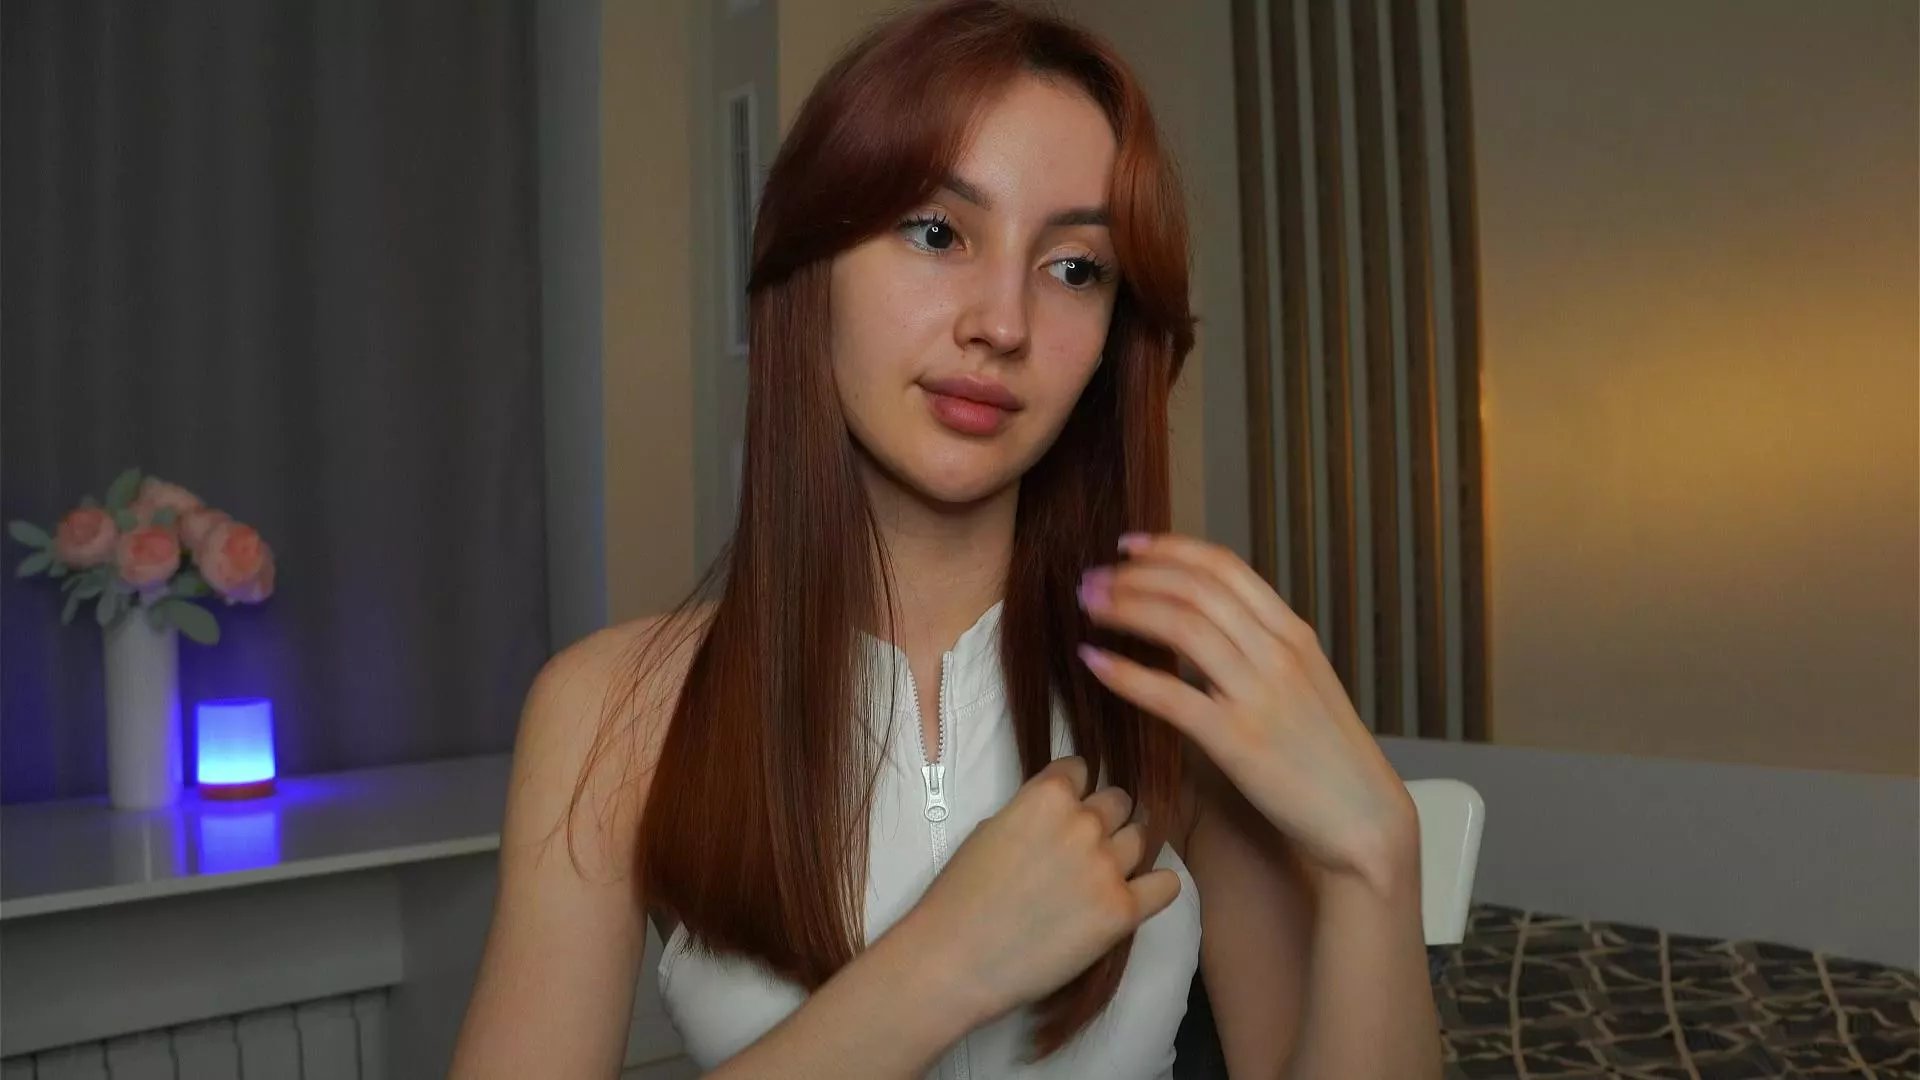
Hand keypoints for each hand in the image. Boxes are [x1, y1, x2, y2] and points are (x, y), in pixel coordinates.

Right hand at [895, 756, 1180, 1025]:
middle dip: (1103, 819)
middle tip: (1082, 849)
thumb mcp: (990, 829)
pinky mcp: (1123, 910)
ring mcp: (1108, 866)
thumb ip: (1032, 813)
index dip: (1073, 792)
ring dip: (1125, 851)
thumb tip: (1060, 819)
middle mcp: (1084, 823)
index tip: (1064, 814)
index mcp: (1047, 796)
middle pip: (1118, 801)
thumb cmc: (960, 896)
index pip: (1081, 769)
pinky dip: (1154, 887)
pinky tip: (1135, 896)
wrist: (957, 958)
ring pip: (1142, 838)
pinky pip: (1166, 885)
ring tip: (1101, 876)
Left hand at [1075, 533, 1416, 884]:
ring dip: (1125, 609)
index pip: (1224, 567)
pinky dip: (1124, 673)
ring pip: (1181, 627)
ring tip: (1087, 607)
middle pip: (1195, 588)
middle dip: (1135, 576)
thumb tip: (1202, 625)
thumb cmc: (1326, 755)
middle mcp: (1277, 652)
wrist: (1362, 817)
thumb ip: (1259, 649)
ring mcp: (1259, 694)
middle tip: (1093, 577)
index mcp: (1292, 633)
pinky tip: (1093, 662)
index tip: (1129, 545)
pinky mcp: (1238, 740)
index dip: (1170, 549)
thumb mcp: (1303, 683)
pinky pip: (1169, 694)